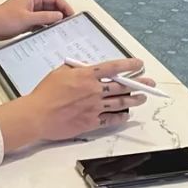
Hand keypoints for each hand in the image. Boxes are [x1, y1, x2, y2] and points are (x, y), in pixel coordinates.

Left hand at [0, 0, 72, 40]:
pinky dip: (46, 27)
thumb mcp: (26, 18)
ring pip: (47, 15)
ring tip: (61, 30)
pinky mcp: (26, 21)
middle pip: (52, 6)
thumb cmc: (2, 18)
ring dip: (54, 21)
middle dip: (61, 14)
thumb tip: (59, 16)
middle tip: (68, 24)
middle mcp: (32, 3)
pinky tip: (50, 33)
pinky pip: (41, 23)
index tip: (71, 15)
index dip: (64, 5)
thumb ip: (44, 17)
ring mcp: (30, 12)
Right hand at [20, 58, 154, 143]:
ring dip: (134, 100)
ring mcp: (94, 107)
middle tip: (149, 83)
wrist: (37, 115)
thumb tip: (87, 68)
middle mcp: (94, 90)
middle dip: (139, 84)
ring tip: (142, 98)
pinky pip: (111, 119)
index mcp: (87, 76)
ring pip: (120, 102)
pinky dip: (121, 117)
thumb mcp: (60, 72)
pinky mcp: (91, 122)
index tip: (139, 64)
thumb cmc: (45, 93)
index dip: (129, 65)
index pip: (114, 68)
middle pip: (122, 86)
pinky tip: (126, 114)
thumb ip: (76, 69)